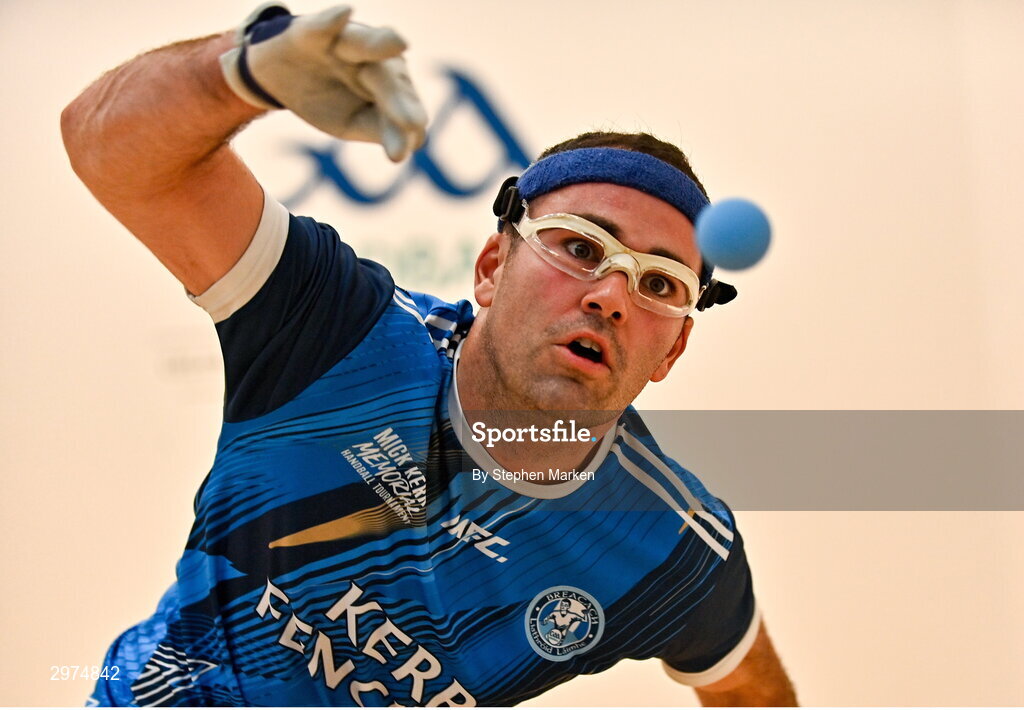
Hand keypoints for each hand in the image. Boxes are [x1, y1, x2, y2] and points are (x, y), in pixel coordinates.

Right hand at [220, 4, 426, 161]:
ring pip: (365, 45)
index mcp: (389, 83)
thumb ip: (382, 129)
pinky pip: (324, 25)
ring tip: (397, 41)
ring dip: (379, 44)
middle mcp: (375, 58)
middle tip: (413, 123)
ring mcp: (347, 40)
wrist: (279, 75)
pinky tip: (344, 14)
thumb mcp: (353, 122)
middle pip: (388, 81)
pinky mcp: (315, 30)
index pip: (400, 108)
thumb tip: (409, 147)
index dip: (399, 132)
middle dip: (398, 101)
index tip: (397, 156)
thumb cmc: (327, 99)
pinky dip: (332, 20)